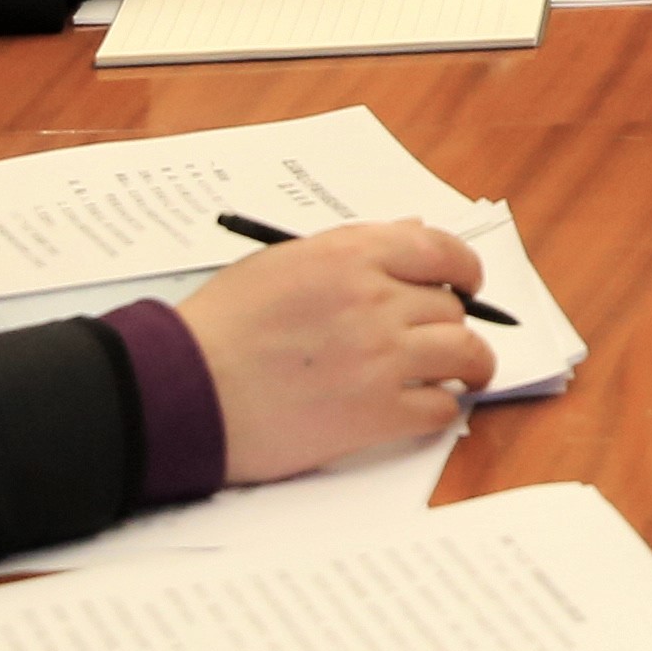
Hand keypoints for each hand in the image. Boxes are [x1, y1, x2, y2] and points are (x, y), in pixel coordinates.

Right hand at [178, 223, 494, 484]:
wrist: (182, 390)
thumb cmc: (220, 327)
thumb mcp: (281, 263)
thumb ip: (352, 250)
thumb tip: (412, 236)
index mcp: (352, 255)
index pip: (442, 251)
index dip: (464, 270)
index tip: (466, 285)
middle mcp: (375, 300)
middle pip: (450, 307)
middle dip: (449, 322)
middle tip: (439, 339)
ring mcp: (380, 358)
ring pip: (463, 354)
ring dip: (469, 365)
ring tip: (465, 375)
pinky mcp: (375, 414)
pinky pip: (440, 408)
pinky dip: (442, 408)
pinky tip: (426, 408)